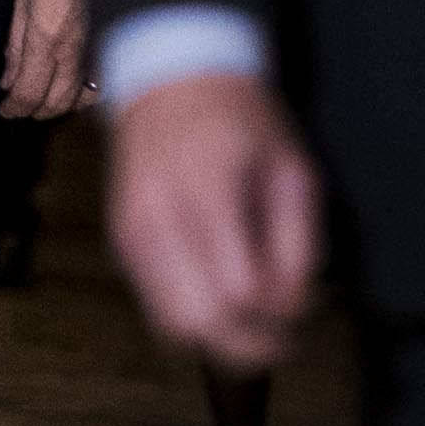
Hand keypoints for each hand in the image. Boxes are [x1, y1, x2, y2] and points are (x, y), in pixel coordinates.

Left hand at [0, 0, 92, 118]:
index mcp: (46, 37)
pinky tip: (71, 90)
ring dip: (59, 105)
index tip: (5, 110)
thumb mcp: (19, 3)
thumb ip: (14, 47)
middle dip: (33, 111)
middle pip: (56, 102)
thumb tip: (7, 80)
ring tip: (41, 99)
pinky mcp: (107, 46)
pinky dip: (85, 94)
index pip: (29, 91)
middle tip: (18, 107)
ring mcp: (95, 49)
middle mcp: (74, 49)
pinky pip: (100, 83)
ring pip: (81, 98)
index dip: (14, 107)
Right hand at [109, 72, 323, 370]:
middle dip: (249, 345)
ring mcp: (132, 229)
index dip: (278, 315)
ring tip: (252, 324)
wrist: (172, 80)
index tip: (303, 311)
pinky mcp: (121, 240)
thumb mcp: (293, 169)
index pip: (239, 290)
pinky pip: (156, 306)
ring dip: (219, 340)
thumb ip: (300, 244)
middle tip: (281, 338)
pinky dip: (193, 318)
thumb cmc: (244, 122)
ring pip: (173, 326)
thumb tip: (291, 309)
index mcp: (207, 189)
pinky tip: (219, 297)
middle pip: (200, 321)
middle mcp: (158, 213)